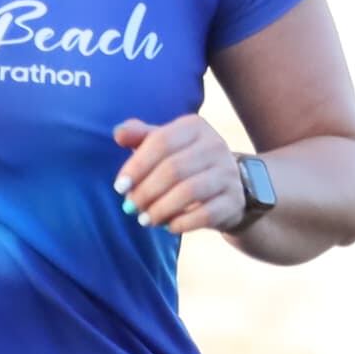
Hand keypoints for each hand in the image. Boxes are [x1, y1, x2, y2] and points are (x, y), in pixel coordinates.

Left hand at [111, 113, 247, 232]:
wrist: (225, 187)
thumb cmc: (182, 162)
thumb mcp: (161, 145)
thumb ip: (139, 136)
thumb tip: (119, 134)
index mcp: (195, 126)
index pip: (161, 142)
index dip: (136, 166)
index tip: (119, 187)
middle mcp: (216, 145)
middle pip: (172, 169)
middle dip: (145, 192)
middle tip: (130, 207)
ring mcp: (229, 173)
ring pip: (188, 192)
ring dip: (160, 210)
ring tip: (145, 220)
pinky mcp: (235, 200)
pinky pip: (205, 214)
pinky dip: (181, 223)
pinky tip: (168, 227)